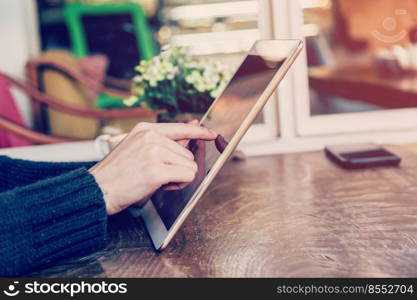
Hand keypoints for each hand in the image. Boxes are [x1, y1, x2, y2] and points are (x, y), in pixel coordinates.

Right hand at [89, 122, 216, 214]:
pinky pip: (187, 176)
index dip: (198, 131)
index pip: (180, 127)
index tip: (211, 134)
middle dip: (178, 167)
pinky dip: (178, 184)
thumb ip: (166, 141)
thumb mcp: (138, 149)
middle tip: (157, 174)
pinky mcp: (157, 170)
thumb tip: (191, 128)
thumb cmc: (117, 173)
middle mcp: (151, 136)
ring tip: (154, 180)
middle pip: (188, 153)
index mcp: (145, 129)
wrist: (97, 190)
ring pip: (190, 165)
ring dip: (178, 177)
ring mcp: (154, 152)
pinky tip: (160, 186)